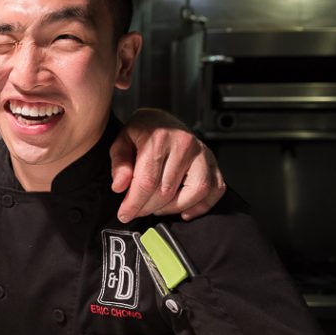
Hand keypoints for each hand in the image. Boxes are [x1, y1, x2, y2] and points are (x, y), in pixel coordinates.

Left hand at [110, 108, 224, 221]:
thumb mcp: (122, 142)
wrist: (162, 120)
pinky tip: (184, 210)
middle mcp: (184, 144)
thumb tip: (119, 187)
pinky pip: (215, 189)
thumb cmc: (142, 132)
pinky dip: (201, 205)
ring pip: (195, 192)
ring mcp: (202, 153)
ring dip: (174, 208)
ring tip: (158, 208)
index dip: (134, 203)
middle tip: (137, 211)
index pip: (147, 181)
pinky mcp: (212, 162)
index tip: (124, 214)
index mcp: (159, 138)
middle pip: (167, 191)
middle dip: (148, 208)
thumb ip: (119, 164)